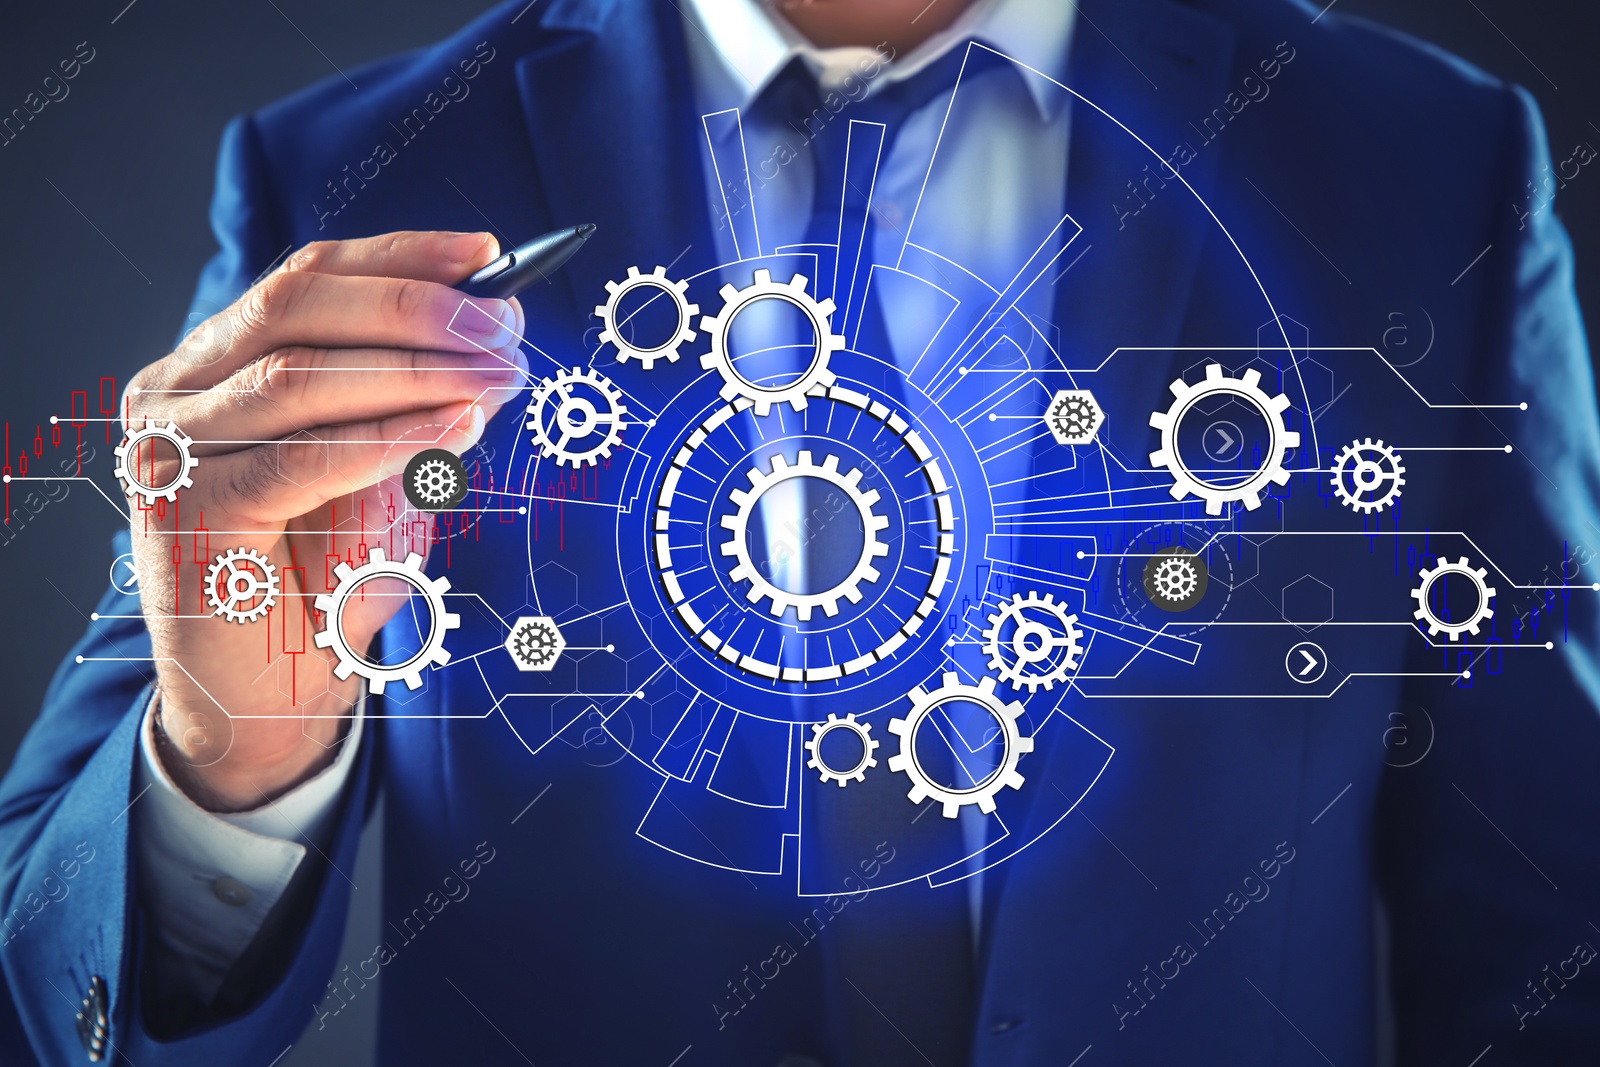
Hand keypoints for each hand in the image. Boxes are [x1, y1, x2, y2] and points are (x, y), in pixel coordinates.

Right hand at [123, 231, 525, 809]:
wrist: (273, 695)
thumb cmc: (331, 576)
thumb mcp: (387, 473)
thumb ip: (422, 406)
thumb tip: (494, 340)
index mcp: (216, 361)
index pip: (307, 278)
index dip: (401, 257)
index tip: (490, 253)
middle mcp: (177, 390)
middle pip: (297, 306)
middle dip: (416, 308)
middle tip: (504, 328)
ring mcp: (169, 450)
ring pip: (296, 375)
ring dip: (413, 369)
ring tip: (495, 374)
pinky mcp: (186, 515)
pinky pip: (297, 461)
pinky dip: (385, 439)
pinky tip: (454, 427)